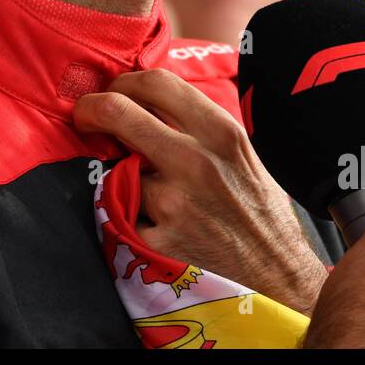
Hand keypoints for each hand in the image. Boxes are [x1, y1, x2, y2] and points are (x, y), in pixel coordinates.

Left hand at [74, 68, 326, 316]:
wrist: (280, 284)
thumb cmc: (262, 220)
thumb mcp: (245, 160)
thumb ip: (203, 130)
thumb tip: (156, 104)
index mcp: (222, 134)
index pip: (157, 82)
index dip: (125, 81)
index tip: (113, 90)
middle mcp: (196, 162)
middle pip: (119, 112)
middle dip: (91, 109)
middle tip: (85, 117)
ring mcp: (173, 203)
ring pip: (118, 170)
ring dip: (122, 178)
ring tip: (145, 196)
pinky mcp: (156, 243)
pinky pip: (121, 216)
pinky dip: (127, 220)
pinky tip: (150, 230)